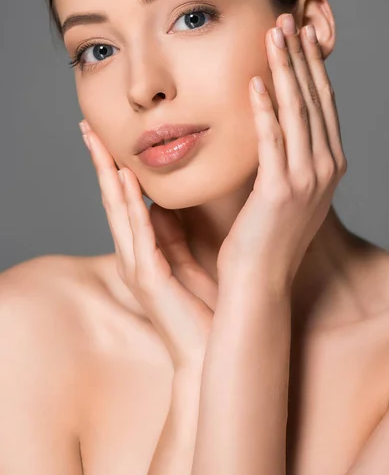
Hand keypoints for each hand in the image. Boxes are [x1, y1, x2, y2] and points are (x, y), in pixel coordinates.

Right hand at [78, 123, 217, 371]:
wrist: (211, 351)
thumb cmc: (203, 308)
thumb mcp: (189, 260)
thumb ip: (177, 233)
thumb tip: (176, 201)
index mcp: (144, 249)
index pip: (126, 199)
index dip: (114, 166)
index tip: (109, 135)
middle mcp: (133, 254)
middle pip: (112, 198)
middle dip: (100, 162)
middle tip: (88, 127)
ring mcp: (136, 266)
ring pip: (117, 210)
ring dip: (107, 175)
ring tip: (98, 142)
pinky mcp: (148, 278)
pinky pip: (139, 233)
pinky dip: (131, 205)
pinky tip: (127, 180)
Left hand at [216, 13, 347, 293]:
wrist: (259, 281)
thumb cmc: (264, 235)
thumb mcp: (284, 190)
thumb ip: (284, 157)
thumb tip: (272, 122)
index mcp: (327, 166)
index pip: (321, 105)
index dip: (311, 68)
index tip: (300, 37)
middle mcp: (325, 169)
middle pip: (314, 100)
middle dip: (300, 58)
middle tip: (286, 20)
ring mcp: (307, 181)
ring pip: (297, 113)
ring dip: (284, 71)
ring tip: (272, 36)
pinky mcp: (280, 191)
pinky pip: (273, 140)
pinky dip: (265, 109)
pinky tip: (255, 82)